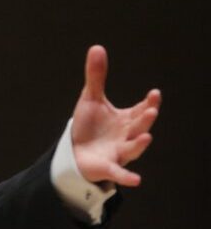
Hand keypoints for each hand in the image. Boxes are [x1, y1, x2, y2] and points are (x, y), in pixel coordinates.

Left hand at [71, 45, 160, 186]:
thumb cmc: (88, 126)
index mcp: (126, 119)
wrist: (75, 151)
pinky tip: (136, 180)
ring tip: (146, 136)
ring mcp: (118, 152)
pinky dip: (127, 176)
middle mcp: (126, 136)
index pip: (140, 109)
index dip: (148, 103)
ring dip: (140, 143)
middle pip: (139, 126)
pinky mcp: (107, 167)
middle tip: (151, 109)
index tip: (154, 93)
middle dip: (145, 119)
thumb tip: (97, 47)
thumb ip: (96, 76)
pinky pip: (119, 173)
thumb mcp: (91, 99)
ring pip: (133, 148)